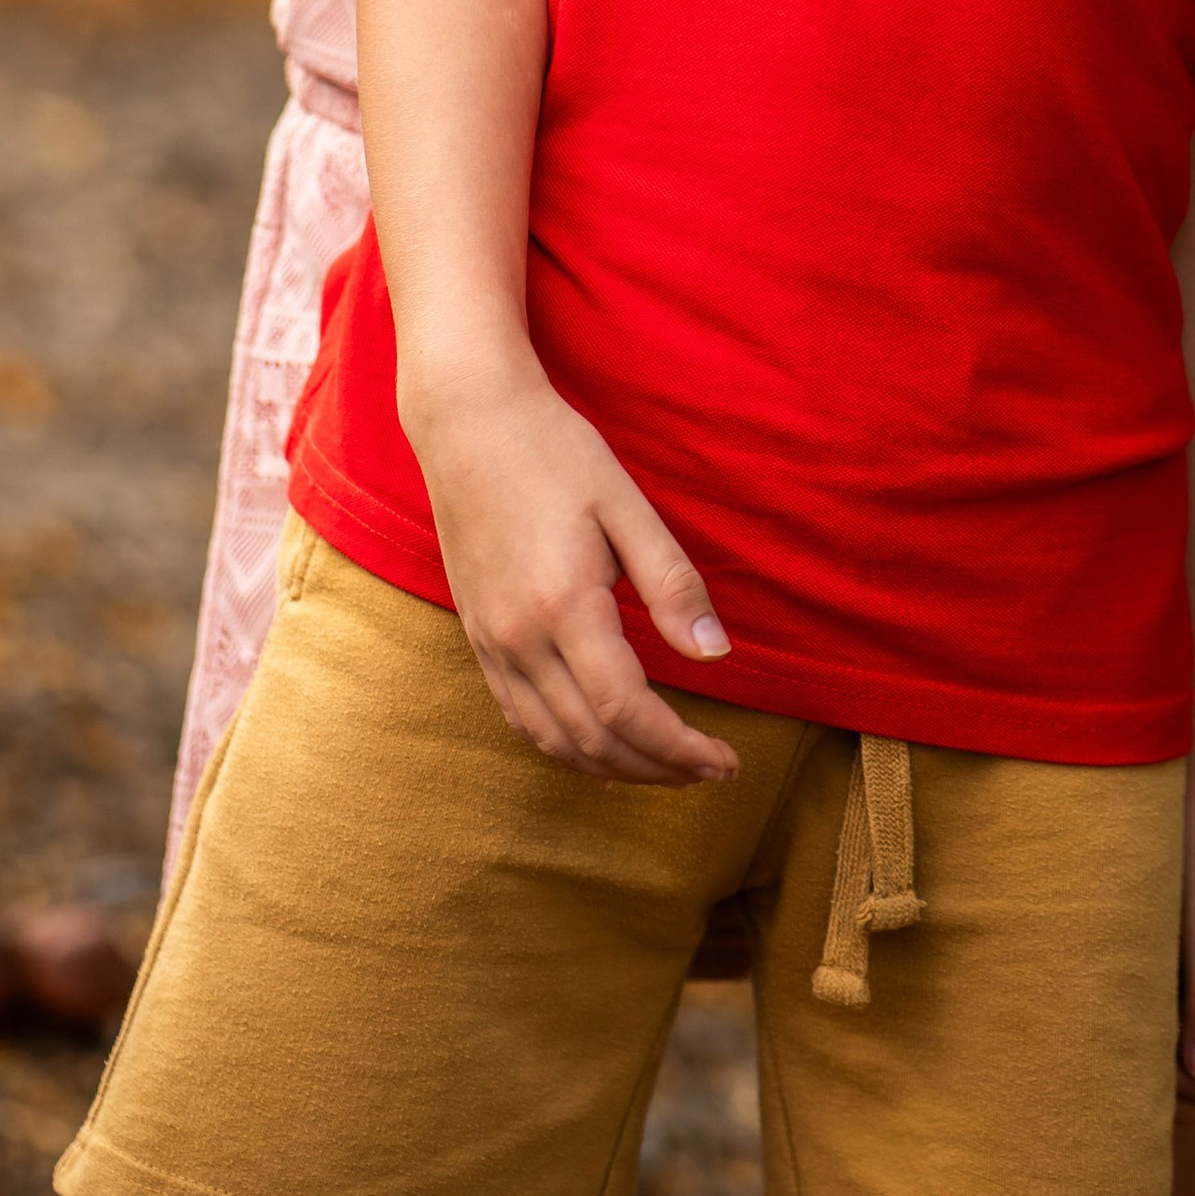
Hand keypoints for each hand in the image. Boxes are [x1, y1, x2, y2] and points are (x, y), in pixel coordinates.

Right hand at [416, 369, 737, 786]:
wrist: (468, 421)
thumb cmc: (555, 452)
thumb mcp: (626, 505)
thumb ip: (672, 584)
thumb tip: (717, 654)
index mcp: (564, 605)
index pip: (626, 711)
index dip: (680, 749)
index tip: (726, 761)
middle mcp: (519, 637)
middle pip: (592, 740)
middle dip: (657, 769)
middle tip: (711, 774)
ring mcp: (490, 641)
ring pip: (552, 740)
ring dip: (614, 769)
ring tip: (667, 769)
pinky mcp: (477, 635)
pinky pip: (519, 716)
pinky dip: (564, 747)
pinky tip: (599, 750)